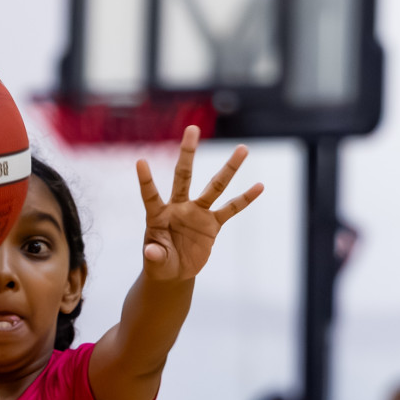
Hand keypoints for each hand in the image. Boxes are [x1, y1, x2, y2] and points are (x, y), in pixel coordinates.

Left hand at [134, 127, 262, 284]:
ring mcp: (198, 213)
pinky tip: (259, 186)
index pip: (151, 194)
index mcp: (158, 215)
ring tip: (243, 149)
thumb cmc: (160, 262)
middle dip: (187, 153)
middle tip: (192, 129)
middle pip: (184, 176)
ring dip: (229, 169)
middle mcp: (179, 207)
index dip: (146, 180)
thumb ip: (154, 255)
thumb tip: (151, 251)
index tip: (140, 161)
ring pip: (215, 186)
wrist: (174, 271)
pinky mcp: (212, 224)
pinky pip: (231, 209)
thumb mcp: (155, 262)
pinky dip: (245, 199)